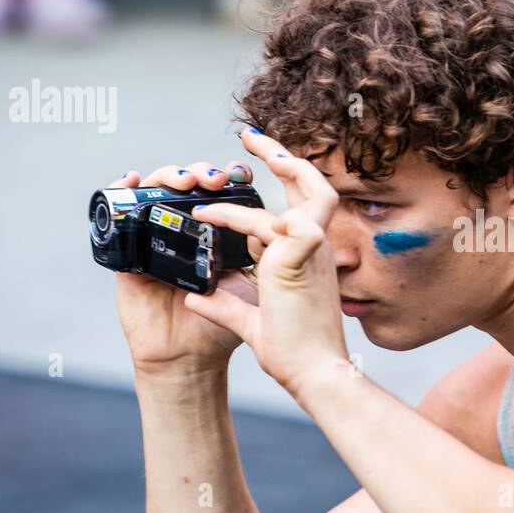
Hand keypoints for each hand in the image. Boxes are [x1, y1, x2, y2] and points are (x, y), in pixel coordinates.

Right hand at [108, 159, 259, 374]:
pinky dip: (123, 192)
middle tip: (216, 179)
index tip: (240, 173)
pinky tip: (134, 181)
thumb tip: (283, 219)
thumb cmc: (220, 328)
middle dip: (203, 173)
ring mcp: (156, 240)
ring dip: (171, 176)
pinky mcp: (129, 255)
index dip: (231, 177)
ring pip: (158, 192)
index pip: (223, 193)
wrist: (189, 362)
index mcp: (217, 237)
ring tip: (186, 181)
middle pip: (191, 186)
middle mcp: (186, 233)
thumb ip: (271, 258)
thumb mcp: (254, 288)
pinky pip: (121, 216)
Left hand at [181, 129, 349, 394]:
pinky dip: (231, 218)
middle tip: (252, 138)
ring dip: (279, 164)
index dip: (283, 183)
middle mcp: (316, 248)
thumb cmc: (294, 354)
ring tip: (248, 147)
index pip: (300, 207)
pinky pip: (262, 224)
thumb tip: (197, 297)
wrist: (313, 374)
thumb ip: (226, 305)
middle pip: (313, 186)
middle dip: (285, 157)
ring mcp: (313, 250)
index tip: (254, 169)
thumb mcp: (251, 321)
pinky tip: (203, 216)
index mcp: (309, 258)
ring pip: (306, 191)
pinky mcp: (300, 256)